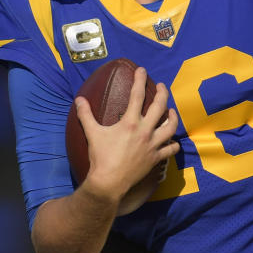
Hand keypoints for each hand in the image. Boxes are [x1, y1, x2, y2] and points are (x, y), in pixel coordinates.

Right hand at [75, 67, 179, 204]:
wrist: (109, 182)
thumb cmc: (100, 157)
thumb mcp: (92, 133)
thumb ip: (86, 115)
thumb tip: (79, 100)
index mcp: (130, 122)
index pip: (137, 95)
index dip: (140, 80)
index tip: (142, 70)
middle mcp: (145, 131)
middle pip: (160, 106)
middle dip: (162, 93)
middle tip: (161, 86)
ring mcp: (153, 145)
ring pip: (171, 126)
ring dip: (172, 116)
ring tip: (171, 111)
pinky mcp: (156, 158)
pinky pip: (170, 149)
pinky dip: (173, 144)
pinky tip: (172, 141)